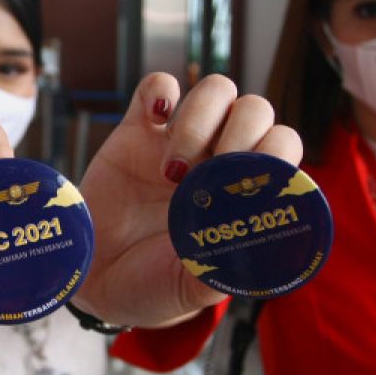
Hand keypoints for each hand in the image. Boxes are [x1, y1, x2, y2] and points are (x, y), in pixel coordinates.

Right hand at [75, 73, 301, 327]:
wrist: (93, 280)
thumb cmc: (153, 286)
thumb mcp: (192, 289)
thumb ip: (223, 269)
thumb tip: (252, 250)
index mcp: (245, 192)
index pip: (283, 147)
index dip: (272, 155)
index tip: (241, 188)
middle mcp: (220, 160)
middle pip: (255, 110)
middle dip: (239, 133)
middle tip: (207, 176)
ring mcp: (180, 141)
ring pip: (216, 90)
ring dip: (200, 119)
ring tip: (172, 169)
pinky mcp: (138, 129)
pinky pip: (159, 85)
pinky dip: (161, 90)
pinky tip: (153, 121)